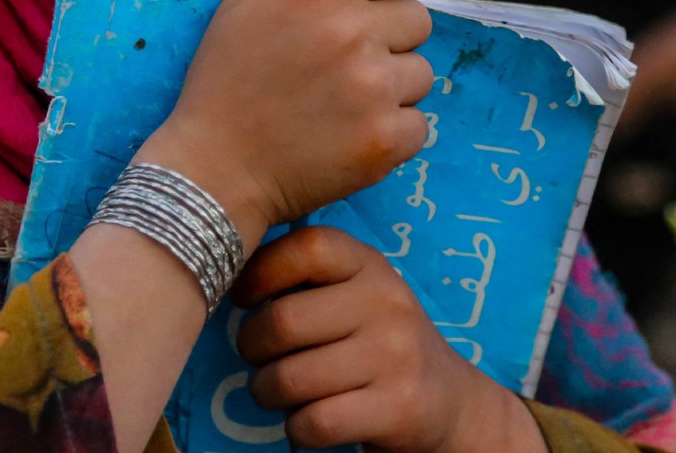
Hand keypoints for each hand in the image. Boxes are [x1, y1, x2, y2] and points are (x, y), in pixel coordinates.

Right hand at [136, 0, 435, 242]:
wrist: (215, 169)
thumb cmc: (226, 83)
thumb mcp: (244, 4)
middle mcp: (352, 33)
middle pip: (418, 19)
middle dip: (389, 37)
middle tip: (346, 63)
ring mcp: (372, 88)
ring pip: (420, 73)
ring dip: (392, 87)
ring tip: (343, 103)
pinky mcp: (385, 138)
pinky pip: (419, 123)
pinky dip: (392, 131)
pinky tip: (349, 135)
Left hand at [233, 228, 547, 452]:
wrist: (447, 400)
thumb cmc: (378, 340)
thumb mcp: (355, 292)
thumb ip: (307, 277)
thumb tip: (227, 271)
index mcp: (370, 264)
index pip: (306, 247)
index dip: (260, 272)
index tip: (246, 299)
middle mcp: (387, 301)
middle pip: (283, 322)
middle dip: (252, 348)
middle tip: (258, 358)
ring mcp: (395, 355)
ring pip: (289, 378)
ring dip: (267, 392)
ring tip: (278, 390)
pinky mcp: (398, 407)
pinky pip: (313, 422)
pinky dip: (296, 428)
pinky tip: (307, 420)